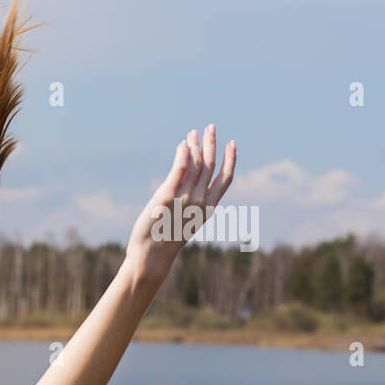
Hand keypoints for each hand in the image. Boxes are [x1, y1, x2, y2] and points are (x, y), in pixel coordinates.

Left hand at [126, 124, 235, 283]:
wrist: (151, 257)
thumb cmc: (164, 242)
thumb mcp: (183, 222)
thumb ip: (189, 204)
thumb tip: (189, 192)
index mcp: (207, 209)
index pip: (224, 179)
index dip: (230, 160)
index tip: (233, 144)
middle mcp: (198, 202)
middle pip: (209, 166)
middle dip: (212, 144)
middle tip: (211, 127)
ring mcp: (183, 199)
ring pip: (195, 165)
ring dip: (195, 146)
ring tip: (193, 132)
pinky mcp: (166, 197)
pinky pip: (178, 171)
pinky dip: (182, 156)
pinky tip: (183, 144)